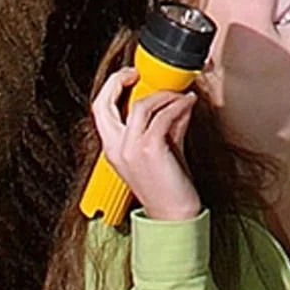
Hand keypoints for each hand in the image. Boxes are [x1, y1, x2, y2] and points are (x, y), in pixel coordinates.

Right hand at [91, 67, 200, 220]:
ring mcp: (130, 149)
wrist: (175, 216)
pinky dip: (177, 105)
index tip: (131, 77)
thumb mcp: (164, 151)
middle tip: (139, 73)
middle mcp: (116, 148)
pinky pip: (162, 116)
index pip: (100, 109)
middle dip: (120, 80)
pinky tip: (188, 103)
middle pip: (104, 102)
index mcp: (113, 149)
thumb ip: (167, 126)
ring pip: (140, 105)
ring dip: (163, 95)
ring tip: (179, 95)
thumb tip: (178, 102)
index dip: (113, 88)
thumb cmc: (169, 188)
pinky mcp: (149, 150)